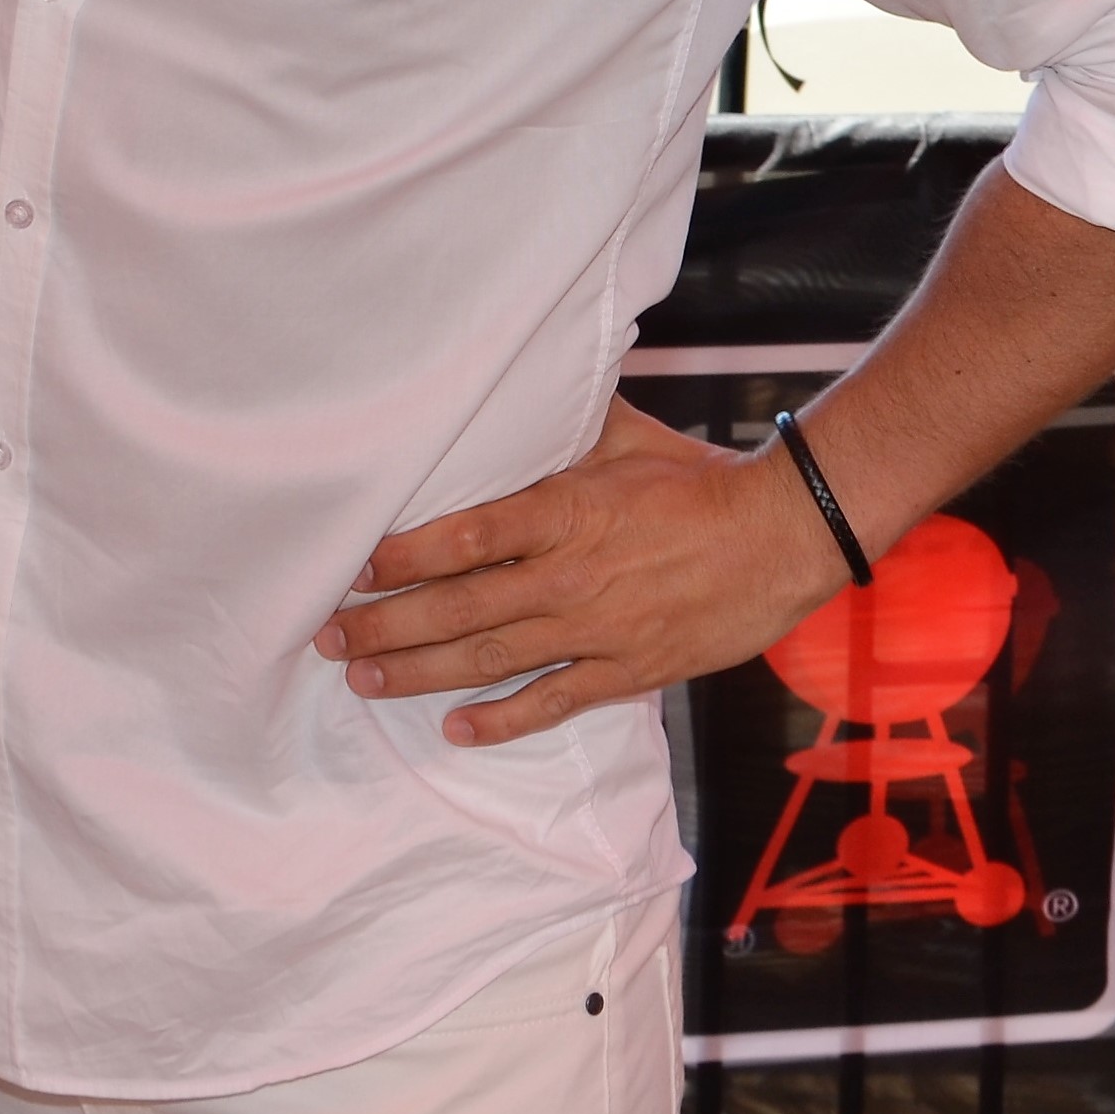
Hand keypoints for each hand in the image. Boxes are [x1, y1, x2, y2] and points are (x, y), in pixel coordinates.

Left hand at [318, 395, 856, 748]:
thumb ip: (563, 424)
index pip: (468, 536)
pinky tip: (455, 730)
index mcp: (569, 510)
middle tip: (331, 635)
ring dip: (421, 672)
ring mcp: (598, 631)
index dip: (405, 555)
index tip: (357, 566)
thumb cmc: (699, 479)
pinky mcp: (627, 671)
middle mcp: (572, 575)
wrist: (783, 536)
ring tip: (365, 679)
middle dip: (388, 623)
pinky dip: (502, 721)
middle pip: (461, 606)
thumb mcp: (625, 435)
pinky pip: (552, 703)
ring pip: (492, 659)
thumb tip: (516, 384)